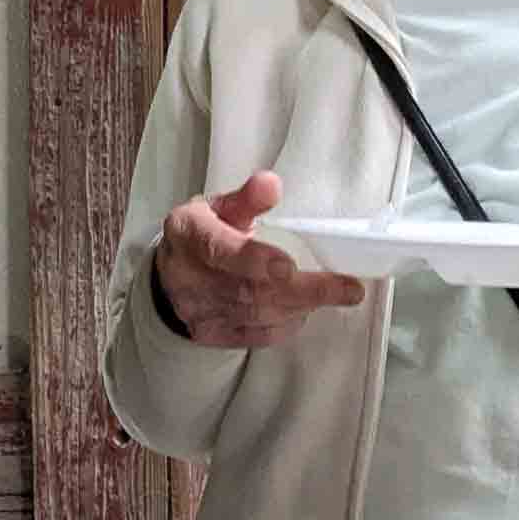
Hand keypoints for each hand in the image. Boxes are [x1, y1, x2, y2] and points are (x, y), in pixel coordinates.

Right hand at [153, 171, 363, 347]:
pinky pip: (255, 335)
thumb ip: (247, 198)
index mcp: (188, 234)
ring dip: (300, 305)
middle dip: (301, 289)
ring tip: (336, 294)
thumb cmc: (204, 233)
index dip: (253, 260)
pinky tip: (306, 309)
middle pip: (247, 289)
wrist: (173, 274)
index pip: (218, 250)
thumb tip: (270, 184)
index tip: (289, 265)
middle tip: (345, 288)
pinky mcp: (211, 333)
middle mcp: (187, 276)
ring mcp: (197, 310)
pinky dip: (287, 323)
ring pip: (256, 314)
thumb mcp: (220, 206)